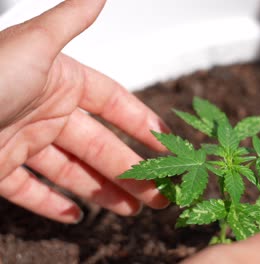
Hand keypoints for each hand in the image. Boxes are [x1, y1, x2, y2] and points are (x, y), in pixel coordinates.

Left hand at [0, 0, 169, 222]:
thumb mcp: (34, 44)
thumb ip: (71, 20)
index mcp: (59, 81)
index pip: (112, 102)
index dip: (140, 122)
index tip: (164, 142)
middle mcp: (44, 111)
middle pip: (99, 145)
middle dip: (131, 169)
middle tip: (158, 191)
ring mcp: (22, 142)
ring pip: (72, 172)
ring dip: (104, 192)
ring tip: (132, 208)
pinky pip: (30, 190)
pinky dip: (52, 204)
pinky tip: (75, 215)